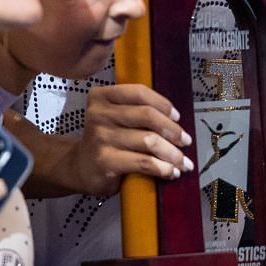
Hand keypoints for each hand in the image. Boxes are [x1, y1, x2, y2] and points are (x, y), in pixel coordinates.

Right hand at [63, 85, 194, 196]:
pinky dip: (163, 168)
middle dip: (173, 130)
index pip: (140, 93)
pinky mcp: (106, 161)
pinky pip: (144, 162)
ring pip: (149, 141)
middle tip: (186, 141)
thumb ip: (137, 111)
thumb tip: (176, 120)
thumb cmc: (106, 140)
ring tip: (182, 162)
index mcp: (103, 96)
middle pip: (147, 116)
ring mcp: (101, 137)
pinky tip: (170, 172)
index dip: (163, 104)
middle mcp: (99, 114)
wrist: (80, 167)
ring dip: (172, 153)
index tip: (177, 116)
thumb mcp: (115, 118)